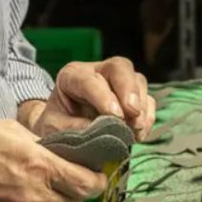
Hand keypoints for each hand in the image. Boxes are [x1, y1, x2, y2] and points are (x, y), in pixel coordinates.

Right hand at [0, 119, 106, 201]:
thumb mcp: (9, 130)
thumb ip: (42, 143)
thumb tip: (65, 150)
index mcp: (38, 167)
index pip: (87, 185)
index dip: (97, 180)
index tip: (96, 173)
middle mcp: (32, 198)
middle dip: (78, 192)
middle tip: (70, 178)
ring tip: (40, 186)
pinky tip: (15, 196)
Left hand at [27, 57, 155, 141]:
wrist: (63, 131)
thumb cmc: (56, 125)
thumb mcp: (53, 128)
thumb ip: (72, 128)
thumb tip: (98, 131)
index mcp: (73, 75)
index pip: (89, 79)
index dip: (102, 95)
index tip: (114, 115)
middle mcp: (98, 72)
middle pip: (119, 67)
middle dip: (128, 89)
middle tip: (132, 113)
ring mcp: (118, 82)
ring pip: (137, 81)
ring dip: (140, 106)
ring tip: (135, 129)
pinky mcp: (133, 96)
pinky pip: (147, 100)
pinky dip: (147, 117)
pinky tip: (139, 133)